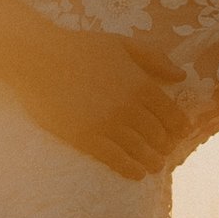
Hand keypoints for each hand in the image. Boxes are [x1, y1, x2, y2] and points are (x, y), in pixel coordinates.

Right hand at [13, 27, 185, 178]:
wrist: (38, 58)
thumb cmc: (79, 47)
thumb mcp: (121, 44)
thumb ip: (154, 58)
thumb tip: (181, 76)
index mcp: (140, 83)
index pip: (171, 114)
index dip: (179, 128)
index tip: (180, 134)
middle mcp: (129, 106)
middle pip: (158, 135)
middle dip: (166, 146)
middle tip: (165, 151)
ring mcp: (107, 124)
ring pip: (140, 150)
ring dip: (152, 161)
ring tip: (153, 165)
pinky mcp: (86, 138)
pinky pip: (116, 160)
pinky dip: (130, 169)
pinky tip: (135, 173)